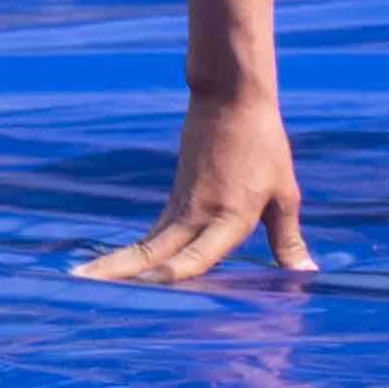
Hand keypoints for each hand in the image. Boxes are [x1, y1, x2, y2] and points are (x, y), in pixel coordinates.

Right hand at [76, 99, 313, 286]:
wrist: (230, 100)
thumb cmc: (263, 146)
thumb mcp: (284, 194)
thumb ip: (288, 240)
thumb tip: (307, 276)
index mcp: (229, 216)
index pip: (197, 254)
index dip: (173, 272)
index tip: (147, 286)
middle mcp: (197, 215)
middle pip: (151, 250)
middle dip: (118, 271)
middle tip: (81, 284)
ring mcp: (180, 206)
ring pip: (145, 243)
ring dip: (115, 263)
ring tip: (82, 279)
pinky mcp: (173, 200)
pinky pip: (152, 235)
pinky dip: (133, 254)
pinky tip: (115, 269)